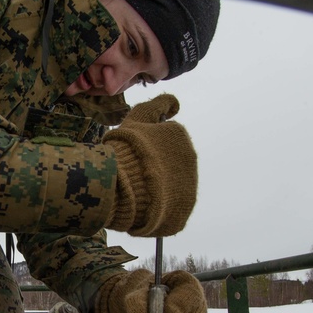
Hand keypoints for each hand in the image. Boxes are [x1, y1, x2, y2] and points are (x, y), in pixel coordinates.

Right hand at [101, 94, 197, 236]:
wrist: (121, 186)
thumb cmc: (125, 149)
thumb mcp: (138, 117)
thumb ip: (159, 104)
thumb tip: (176, 104)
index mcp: (180, 136)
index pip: (163, 141)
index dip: (145, 147)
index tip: (131, 153)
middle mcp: (190, 159)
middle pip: (169, 162)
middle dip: (154, 166)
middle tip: (132, 172)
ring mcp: (189, 185)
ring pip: (171, 184)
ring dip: (158, 186)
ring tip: (136, 190)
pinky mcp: (184, 208)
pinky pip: (171, 206)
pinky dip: (159, 207)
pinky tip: (143, 205)